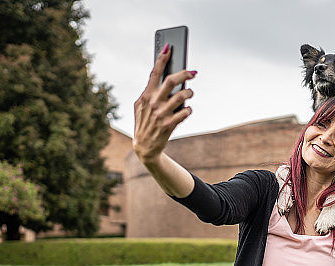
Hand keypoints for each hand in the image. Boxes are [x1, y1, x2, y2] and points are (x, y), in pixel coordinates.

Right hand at [133, 45, 195, 164]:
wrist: (145, 148)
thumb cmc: (145, 123)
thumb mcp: (142, 107)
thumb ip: (151, 93)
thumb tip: (167, 79)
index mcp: (145, 96)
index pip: (154, 73)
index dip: (162, 58)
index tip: (170, 47)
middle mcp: (153, 103)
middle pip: (171, 81)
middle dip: (185, 74)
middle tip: (193, 72)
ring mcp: (160, 114)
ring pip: (181, 96)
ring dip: (189, 93)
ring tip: (190, 93)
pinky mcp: (168, 125)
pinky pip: (184, 113)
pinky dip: (188, 110)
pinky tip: (187, 110)